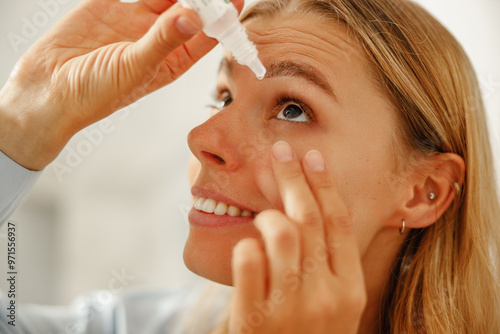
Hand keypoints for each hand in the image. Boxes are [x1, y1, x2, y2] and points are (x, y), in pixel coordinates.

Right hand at [0, 0, 242, 169]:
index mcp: (173, 61)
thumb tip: (194, 18)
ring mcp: (137, 20)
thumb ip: (162, 42)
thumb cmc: (95, 93)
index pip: (206, 36)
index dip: (223, 18)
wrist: (48, 89)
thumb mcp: (133, 68)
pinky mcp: (112, 5)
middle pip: (191, 9)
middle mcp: (160, 39)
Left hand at [229, 141, 366, 333]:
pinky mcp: (254, 318)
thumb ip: (329, 265)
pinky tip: (245, 247)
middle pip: (308, 217)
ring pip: (280, 231)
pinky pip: (247, 260)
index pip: (338, 222)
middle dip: (292, 176)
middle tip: (279, 151)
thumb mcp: (334, 306)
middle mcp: (325, 296)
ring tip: (262, 216)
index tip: (312, 157)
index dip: (324, 184)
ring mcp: (290, 308)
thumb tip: (311, 211)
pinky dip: (244, 245)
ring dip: (267, 214)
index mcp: (349, 289)